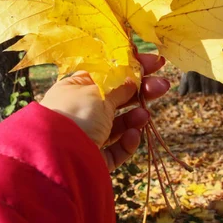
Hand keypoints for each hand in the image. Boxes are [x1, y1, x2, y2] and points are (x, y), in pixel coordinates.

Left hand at [40, 54, 168, 171]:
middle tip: (163, 85)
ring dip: (134, 118)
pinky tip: (133, 135)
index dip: (131, 67)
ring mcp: (87, 136)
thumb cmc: (77, 114)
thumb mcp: (101, 93)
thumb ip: (120, 87)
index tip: (156, 63)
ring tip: (145, 116)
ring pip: (118, 125)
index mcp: (75, 89)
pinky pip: (115, 148)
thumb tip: (133, 80)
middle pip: (116, 99)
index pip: (107, 74)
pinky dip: (126, 142)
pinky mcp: (95, 159)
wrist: (59, 157)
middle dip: (140, 92)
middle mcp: (79, 111)